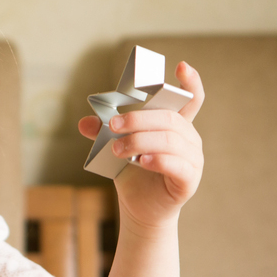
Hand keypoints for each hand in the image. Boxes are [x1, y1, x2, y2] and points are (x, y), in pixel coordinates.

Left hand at [78, 61, 204, 232]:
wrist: (140, 209)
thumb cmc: (133, 174)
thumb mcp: (116, 149)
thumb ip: (104, 133)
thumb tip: (84, 123)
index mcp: (175, 126)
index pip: (190, 99)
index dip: (190, 82)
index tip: (182, 66)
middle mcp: (188, 139)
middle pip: (169, 119)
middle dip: (138, 119)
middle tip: (113, 124)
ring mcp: (193, 159)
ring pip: (170, 140)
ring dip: (140, 140)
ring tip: (118, 148)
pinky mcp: (189, 180)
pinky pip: (176, 164)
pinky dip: (157, 160)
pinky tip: (142, 161)